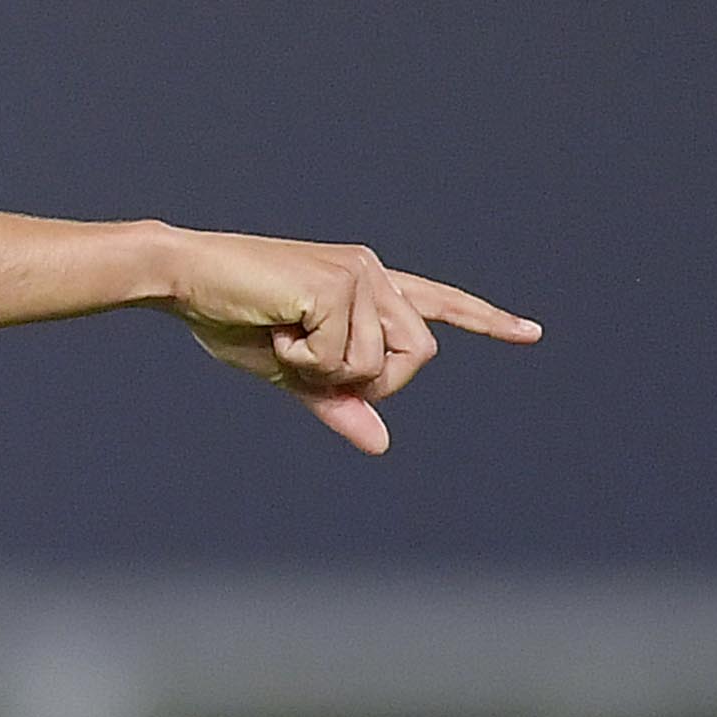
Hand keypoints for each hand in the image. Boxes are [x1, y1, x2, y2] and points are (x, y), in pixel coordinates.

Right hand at [162, 226, 539, 453]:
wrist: (185, 278)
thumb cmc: (231, 318)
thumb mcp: (292, 371)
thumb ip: (340, 402)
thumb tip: (381, 444)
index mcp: (367, 286)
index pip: (438, 304)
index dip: (486, 321)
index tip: (530, 332)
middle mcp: (374, 273)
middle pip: (418, 355)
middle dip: (369, 380)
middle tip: (308, 361)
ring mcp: (361, 274)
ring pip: (380, 363)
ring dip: (327, 369)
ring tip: (284, 335)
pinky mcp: (340, 283)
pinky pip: (345, 356)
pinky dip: (306, 359)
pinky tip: (276, 327)